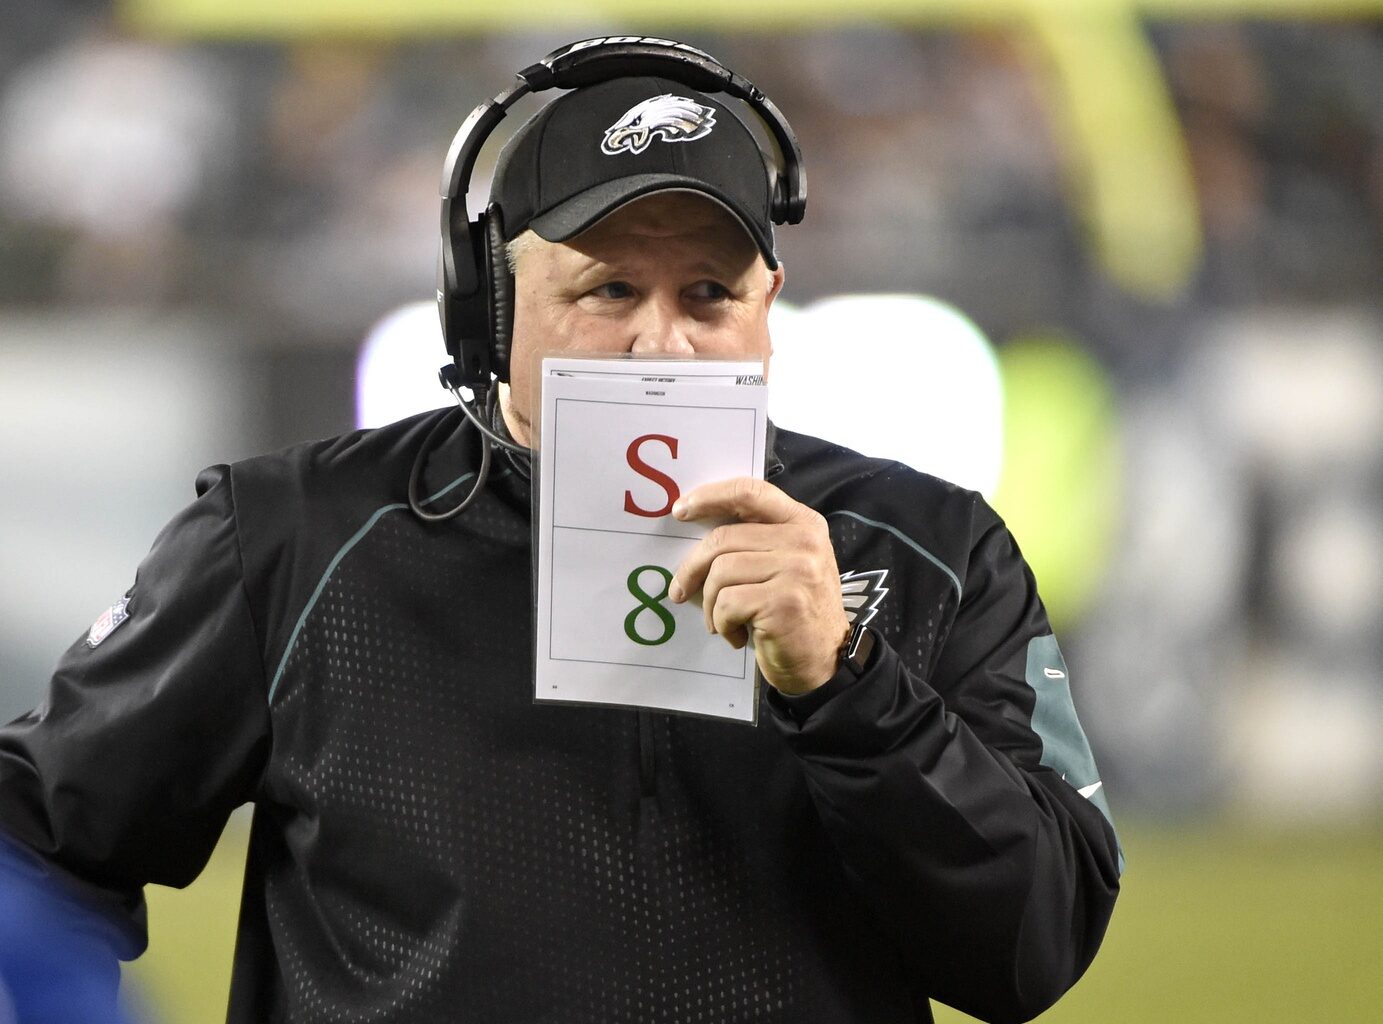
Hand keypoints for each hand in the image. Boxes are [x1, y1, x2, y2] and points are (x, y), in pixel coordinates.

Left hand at [667, 477, 850, 694]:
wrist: (824, 662)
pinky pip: (728, 603)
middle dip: (692, 568)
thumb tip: (696, 524)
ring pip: (721, 572)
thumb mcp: (786, 564)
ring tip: (720, 621)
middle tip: (680, 590)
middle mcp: (805, 541)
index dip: (710, 496)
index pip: (750, 491)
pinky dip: (722, 623)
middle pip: (724, 538)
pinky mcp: (785, 602)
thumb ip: (756, 540)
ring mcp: (798, 570)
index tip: (680, 510)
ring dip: (710, 604)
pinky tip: (736, 635)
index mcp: (804, 523)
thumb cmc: (794, 613)